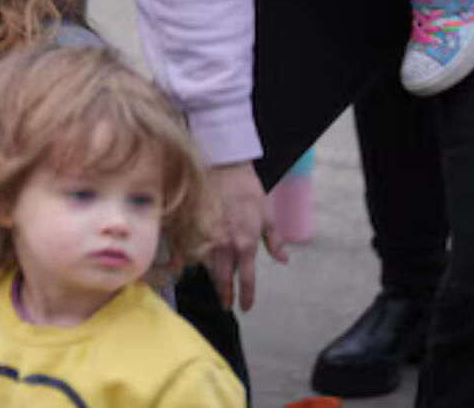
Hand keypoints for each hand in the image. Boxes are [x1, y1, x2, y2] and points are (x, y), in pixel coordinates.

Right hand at [201, 160, 284, 311]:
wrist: (224, 165)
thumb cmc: (248, 189)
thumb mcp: (268, 216)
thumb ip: (274, 241)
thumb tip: (283, 260)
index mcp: (245, 244)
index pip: (245, 278)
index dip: (246, 295)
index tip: (245, 307)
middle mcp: (224, 244)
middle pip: (222, 278)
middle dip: (224, 293)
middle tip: (225, 305)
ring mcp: (206, 235)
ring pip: (205, 266)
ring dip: (210, 278)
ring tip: (214, 286)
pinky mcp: (192, 225)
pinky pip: (190, 249)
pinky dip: (192, 259)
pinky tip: (191, 264)